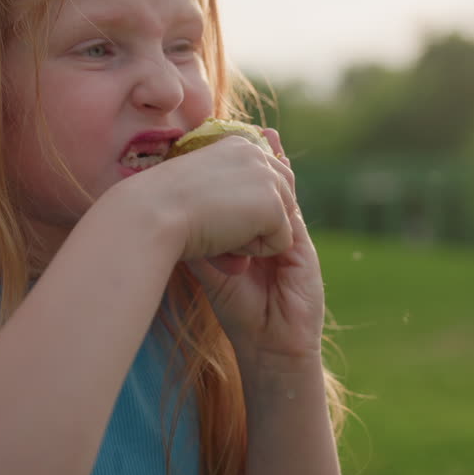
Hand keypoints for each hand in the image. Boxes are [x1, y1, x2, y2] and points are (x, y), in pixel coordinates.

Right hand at [129, 133, 296, 263]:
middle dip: (260, 221)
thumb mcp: (199, 185)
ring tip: (218, 229)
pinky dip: (255, 251)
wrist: (152, 213)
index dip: (254, 205)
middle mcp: (257, 154)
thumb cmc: (164, 206)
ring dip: (255, 236)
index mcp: (237, 145)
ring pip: (284, 221)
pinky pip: (280, 243)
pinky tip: (226, 239)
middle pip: (286, 198)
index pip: (270, 177)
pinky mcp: (273, 205)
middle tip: (218, 224)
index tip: (219, 213)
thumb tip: (251, 203)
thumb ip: (227, 185)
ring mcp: (267, 178)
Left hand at [184, 128, 327, 364]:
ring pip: (285, 195)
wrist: (268, 346)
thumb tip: (170, 214)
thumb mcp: (212, 269)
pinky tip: (278, 180)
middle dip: (262, 155)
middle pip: (269, 184)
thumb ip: (200, 242)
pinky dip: (286, 198)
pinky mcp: (303, 251)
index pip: (247, 192)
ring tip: (266, 139)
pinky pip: (294, 218)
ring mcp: (291, 239)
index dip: (238, 166)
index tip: (221, 138)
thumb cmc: (239, 310)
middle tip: (251, 129)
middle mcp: (272, 230)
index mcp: (251, 232)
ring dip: (277, 167)